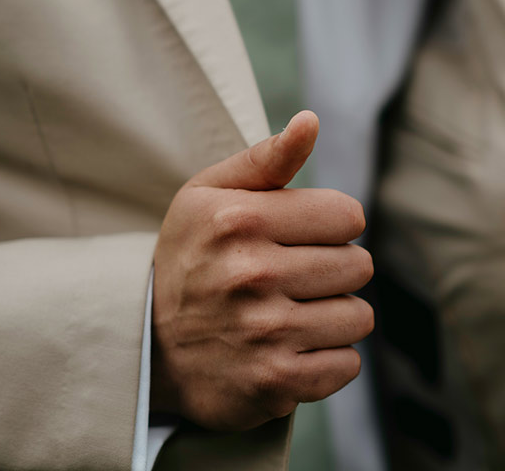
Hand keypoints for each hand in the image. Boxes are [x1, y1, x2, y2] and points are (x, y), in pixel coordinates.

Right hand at [150, 111, 374, 430]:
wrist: (144, 345)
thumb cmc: (190, 257)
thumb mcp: (209, 194)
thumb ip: (267, 158)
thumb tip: (310, 121)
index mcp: (241, 220)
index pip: (348, 216)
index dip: (330, 226)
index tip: (299, 237)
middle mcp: (252, 275)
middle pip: (359, 266)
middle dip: (333, 271)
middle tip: (293, 279)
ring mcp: (265, 333)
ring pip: (359, 317)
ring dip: (334, 317)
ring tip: (292, 314)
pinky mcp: (275, 383)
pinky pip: (347, 365)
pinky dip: (327, 360)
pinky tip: (291, 349)